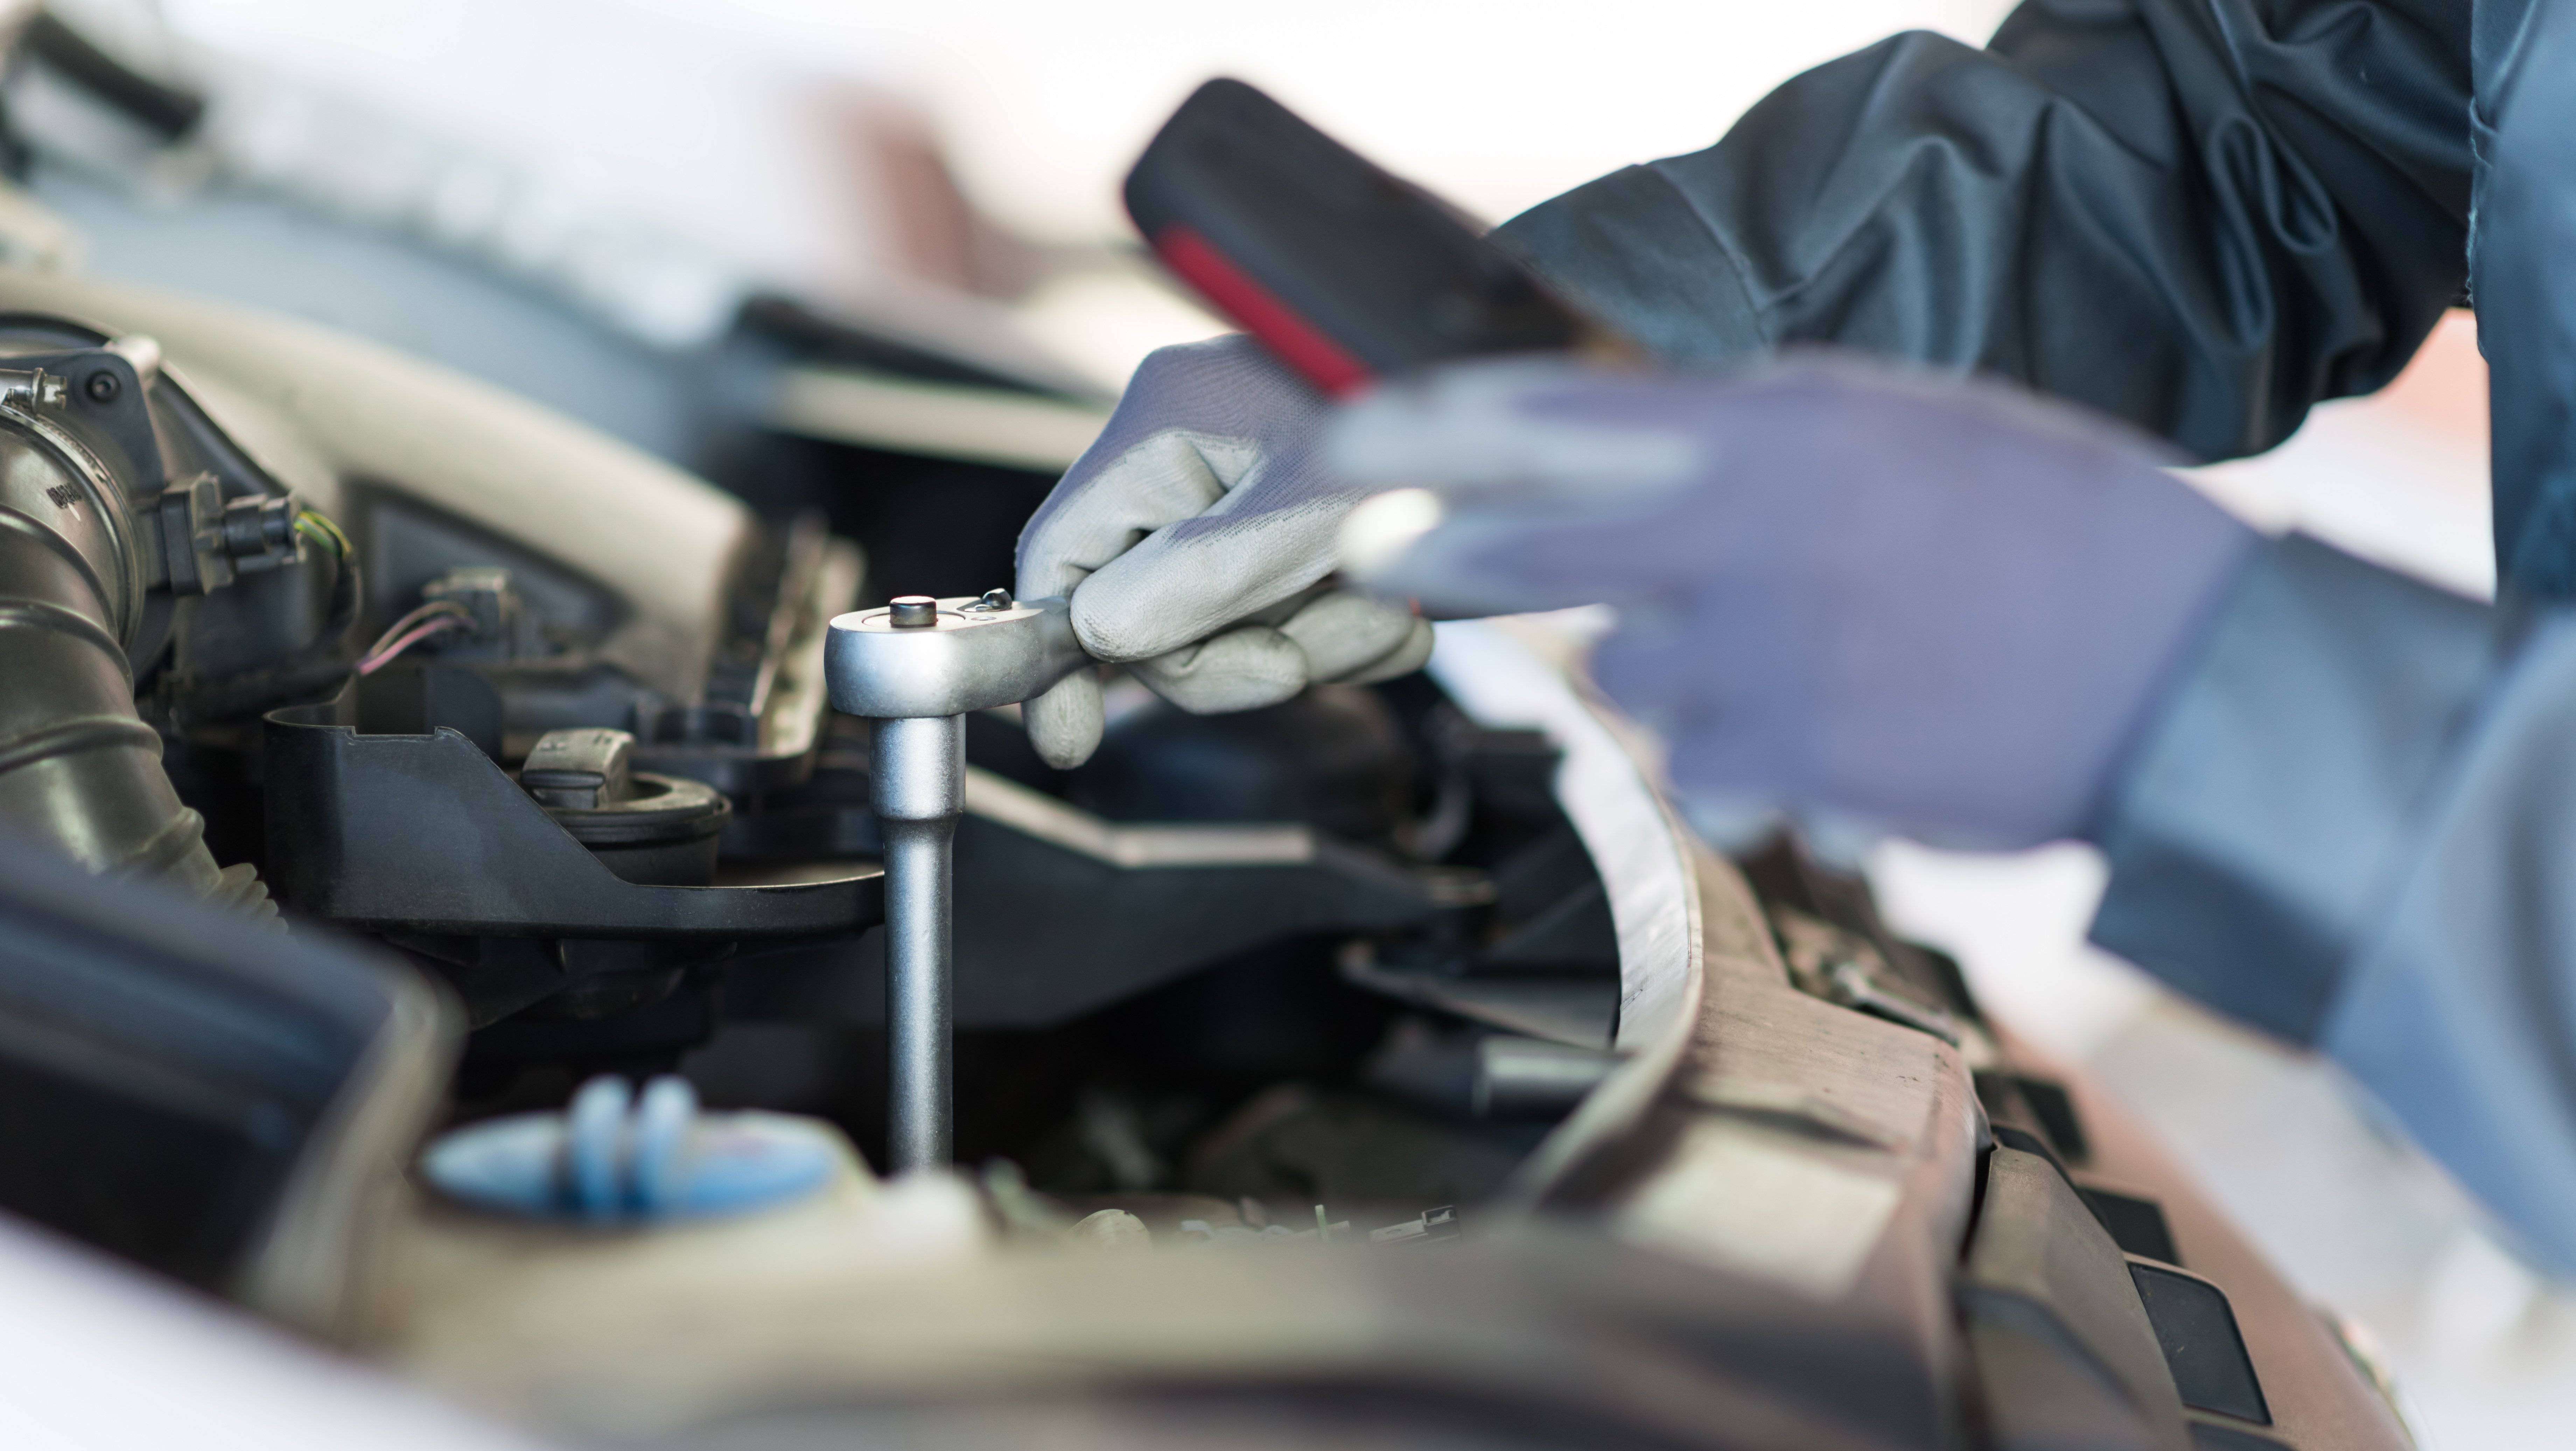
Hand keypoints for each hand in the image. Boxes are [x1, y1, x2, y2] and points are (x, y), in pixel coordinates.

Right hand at [1014, 336, 1433, 767]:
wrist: (1551, 438)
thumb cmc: (1436, 445)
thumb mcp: (1309, 516)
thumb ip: (1198, 579)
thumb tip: (1098, 639)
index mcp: (1165, 423)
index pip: (1062, 554)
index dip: (1057, 652)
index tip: (1070, 740)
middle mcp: (1195, 453)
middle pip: (1149, 610)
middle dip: (1234, 651)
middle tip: (1301, 658)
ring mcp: (1251, 496)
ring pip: (1233, 627)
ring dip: (1314, 645)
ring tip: (1386, 610)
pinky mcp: (1307, 534)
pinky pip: (1295, 621)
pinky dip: (1351, 634)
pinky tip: (1404, 608)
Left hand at [1331, 354, 2257, 848]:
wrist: (2177, 677)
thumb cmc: (2053, 529)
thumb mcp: (1899, 424)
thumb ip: (1759, 434)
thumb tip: (1650, 448)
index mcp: (1774, 439)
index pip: (1548, 420)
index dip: (1423, 432)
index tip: (1342, 440)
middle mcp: (1742, 548)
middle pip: (1527, 556)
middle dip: (1457, 557)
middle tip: (1411, 554)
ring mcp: (1756, 671)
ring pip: (1627, 679)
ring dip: (1676, 673)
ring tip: (1802, 655)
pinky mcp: (1785, 773)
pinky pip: (1697, 766)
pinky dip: (1740, 755)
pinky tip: (1834, 726)